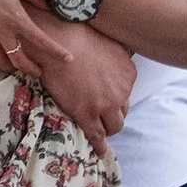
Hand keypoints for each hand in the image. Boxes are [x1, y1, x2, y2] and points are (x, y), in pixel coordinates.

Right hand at [0, 0, 69, 79]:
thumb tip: (49, 5)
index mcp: (17, 19)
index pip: (41, 40)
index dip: (56, 51)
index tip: (68, 59)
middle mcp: (2, 31)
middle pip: (19, 60)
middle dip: (31, 69)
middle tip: (38, 72)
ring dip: (9, 67)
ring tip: (15, 67)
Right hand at [27, 19, 134, 158]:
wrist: (58, 42)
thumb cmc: (78, 36)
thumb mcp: (109, 41)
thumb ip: (117, 54)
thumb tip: (117, 55)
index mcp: (128, 74)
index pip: (126, 94)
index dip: (115, 98)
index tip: (106, 100)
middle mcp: (122, 91)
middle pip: (123, 111)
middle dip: (113, 114)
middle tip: (101, 115)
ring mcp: (105, 105)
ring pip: (114, 126)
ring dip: (108, 129)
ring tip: (99, 130)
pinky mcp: (87, 114)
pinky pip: (97, 136)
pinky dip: (100, 146)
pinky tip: (99, 151)